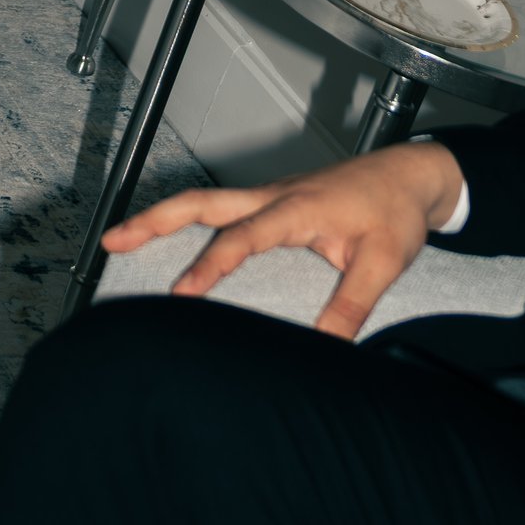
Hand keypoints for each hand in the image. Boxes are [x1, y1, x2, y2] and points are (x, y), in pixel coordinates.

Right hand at [102, 141, 465, 335]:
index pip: (242, 237)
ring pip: (206, 202)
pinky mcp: (273, 202)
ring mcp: (270, 196)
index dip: (209, 265)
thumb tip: (326, 350)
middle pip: (202, 204)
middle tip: (112, 240)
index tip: (181, 294)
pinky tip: (172, 239)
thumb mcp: (384, 262)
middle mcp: (274, 196)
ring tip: (121, 238)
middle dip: (155, 220)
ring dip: (163, 217)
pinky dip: (188, 220)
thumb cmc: (397, 212)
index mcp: (297, 208)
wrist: (412, 174)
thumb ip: (352, 305)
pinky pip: (222, 209)